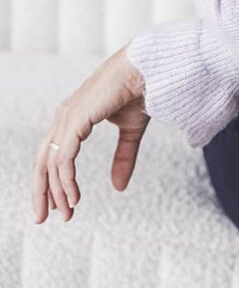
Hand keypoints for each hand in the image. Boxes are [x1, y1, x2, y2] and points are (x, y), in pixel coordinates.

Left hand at [32, 45, 148, 223]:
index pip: (51, 153)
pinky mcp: (76, 119)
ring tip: (67, 213)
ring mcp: (68, 116)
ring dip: (58, 192)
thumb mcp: (130, 131)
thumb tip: (118, 188)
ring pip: (53, 163)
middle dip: (43, 191)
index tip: (55, 206)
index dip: (49, 180)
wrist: (147, 69)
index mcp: (73, 116)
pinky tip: (74, 197)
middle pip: (43, 160)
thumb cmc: (139, 91)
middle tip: (46, 218)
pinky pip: (65, 158)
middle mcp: (65, 116)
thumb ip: (123, 157)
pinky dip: (66, 180)